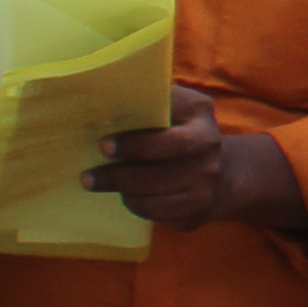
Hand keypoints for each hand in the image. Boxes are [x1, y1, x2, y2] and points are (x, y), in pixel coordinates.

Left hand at [92, 86, 306, 235]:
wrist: (219, 171)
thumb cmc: (178, 130)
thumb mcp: (173, 106)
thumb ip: (147, 102)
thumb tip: (103, 95)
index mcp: (199, 112)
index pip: (166, 131)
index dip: (134, 142)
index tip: (103, 145)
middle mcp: (209, 145)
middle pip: (157, 168)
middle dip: (119, 174)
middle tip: (88, 175)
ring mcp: (207, 181)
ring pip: (153, 192)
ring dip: (121, 189)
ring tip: (96, 182)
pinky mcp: (198, 208)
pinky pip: (157, 211)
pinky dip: (136, 204)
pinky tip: (126, 195)